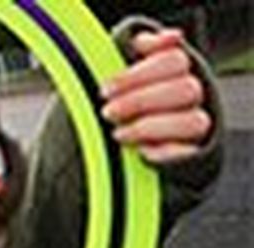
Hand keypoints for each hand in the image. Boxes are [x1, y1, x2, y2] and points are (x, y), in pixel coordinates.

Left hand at [101, 28, 212, 163]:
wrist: (136, 132)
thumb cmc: (127, 92)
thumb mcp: (127, 66)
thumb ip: (140, 48)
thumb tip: (156, 39)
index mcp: (178, 66)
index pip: (174, 60)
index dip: (138, 75)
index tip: (106, 90)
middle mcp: (194, 92)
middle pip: (186, 89)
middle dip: (140, 101)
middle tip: (108, 112)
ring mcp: (196, 122)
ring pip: (193, 121)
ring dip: (150, 127)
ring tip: (118, 133)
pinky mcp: (193, 151)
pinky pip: (187, 152)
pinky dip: (162, 152)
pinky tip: (139, 150)